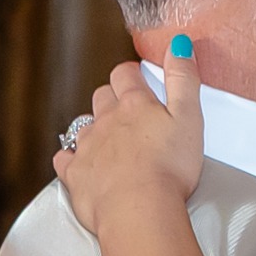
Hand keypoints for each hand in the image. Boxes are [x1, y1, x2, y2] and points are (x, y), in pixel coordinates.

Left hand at [54, 42, 202, 234]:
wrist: (138, 210)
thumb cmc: (169, 169)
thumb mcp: (189, 117)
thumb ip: (184, 79)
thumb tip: (179, 45)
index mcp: (134, 106)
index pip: (126, 75)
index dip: (131, 73)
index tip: (137, 76)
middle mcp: (106, 121)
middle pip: (103, 97)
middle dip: (113, 98)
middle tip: (128, 110)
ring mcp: (87, 147)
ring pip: (84, 127)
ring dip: (95, 129)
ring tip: (110, 141)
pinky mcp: (75, 175)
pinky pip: (65, 159)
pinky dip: (72, 158)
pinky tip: (81, 163)